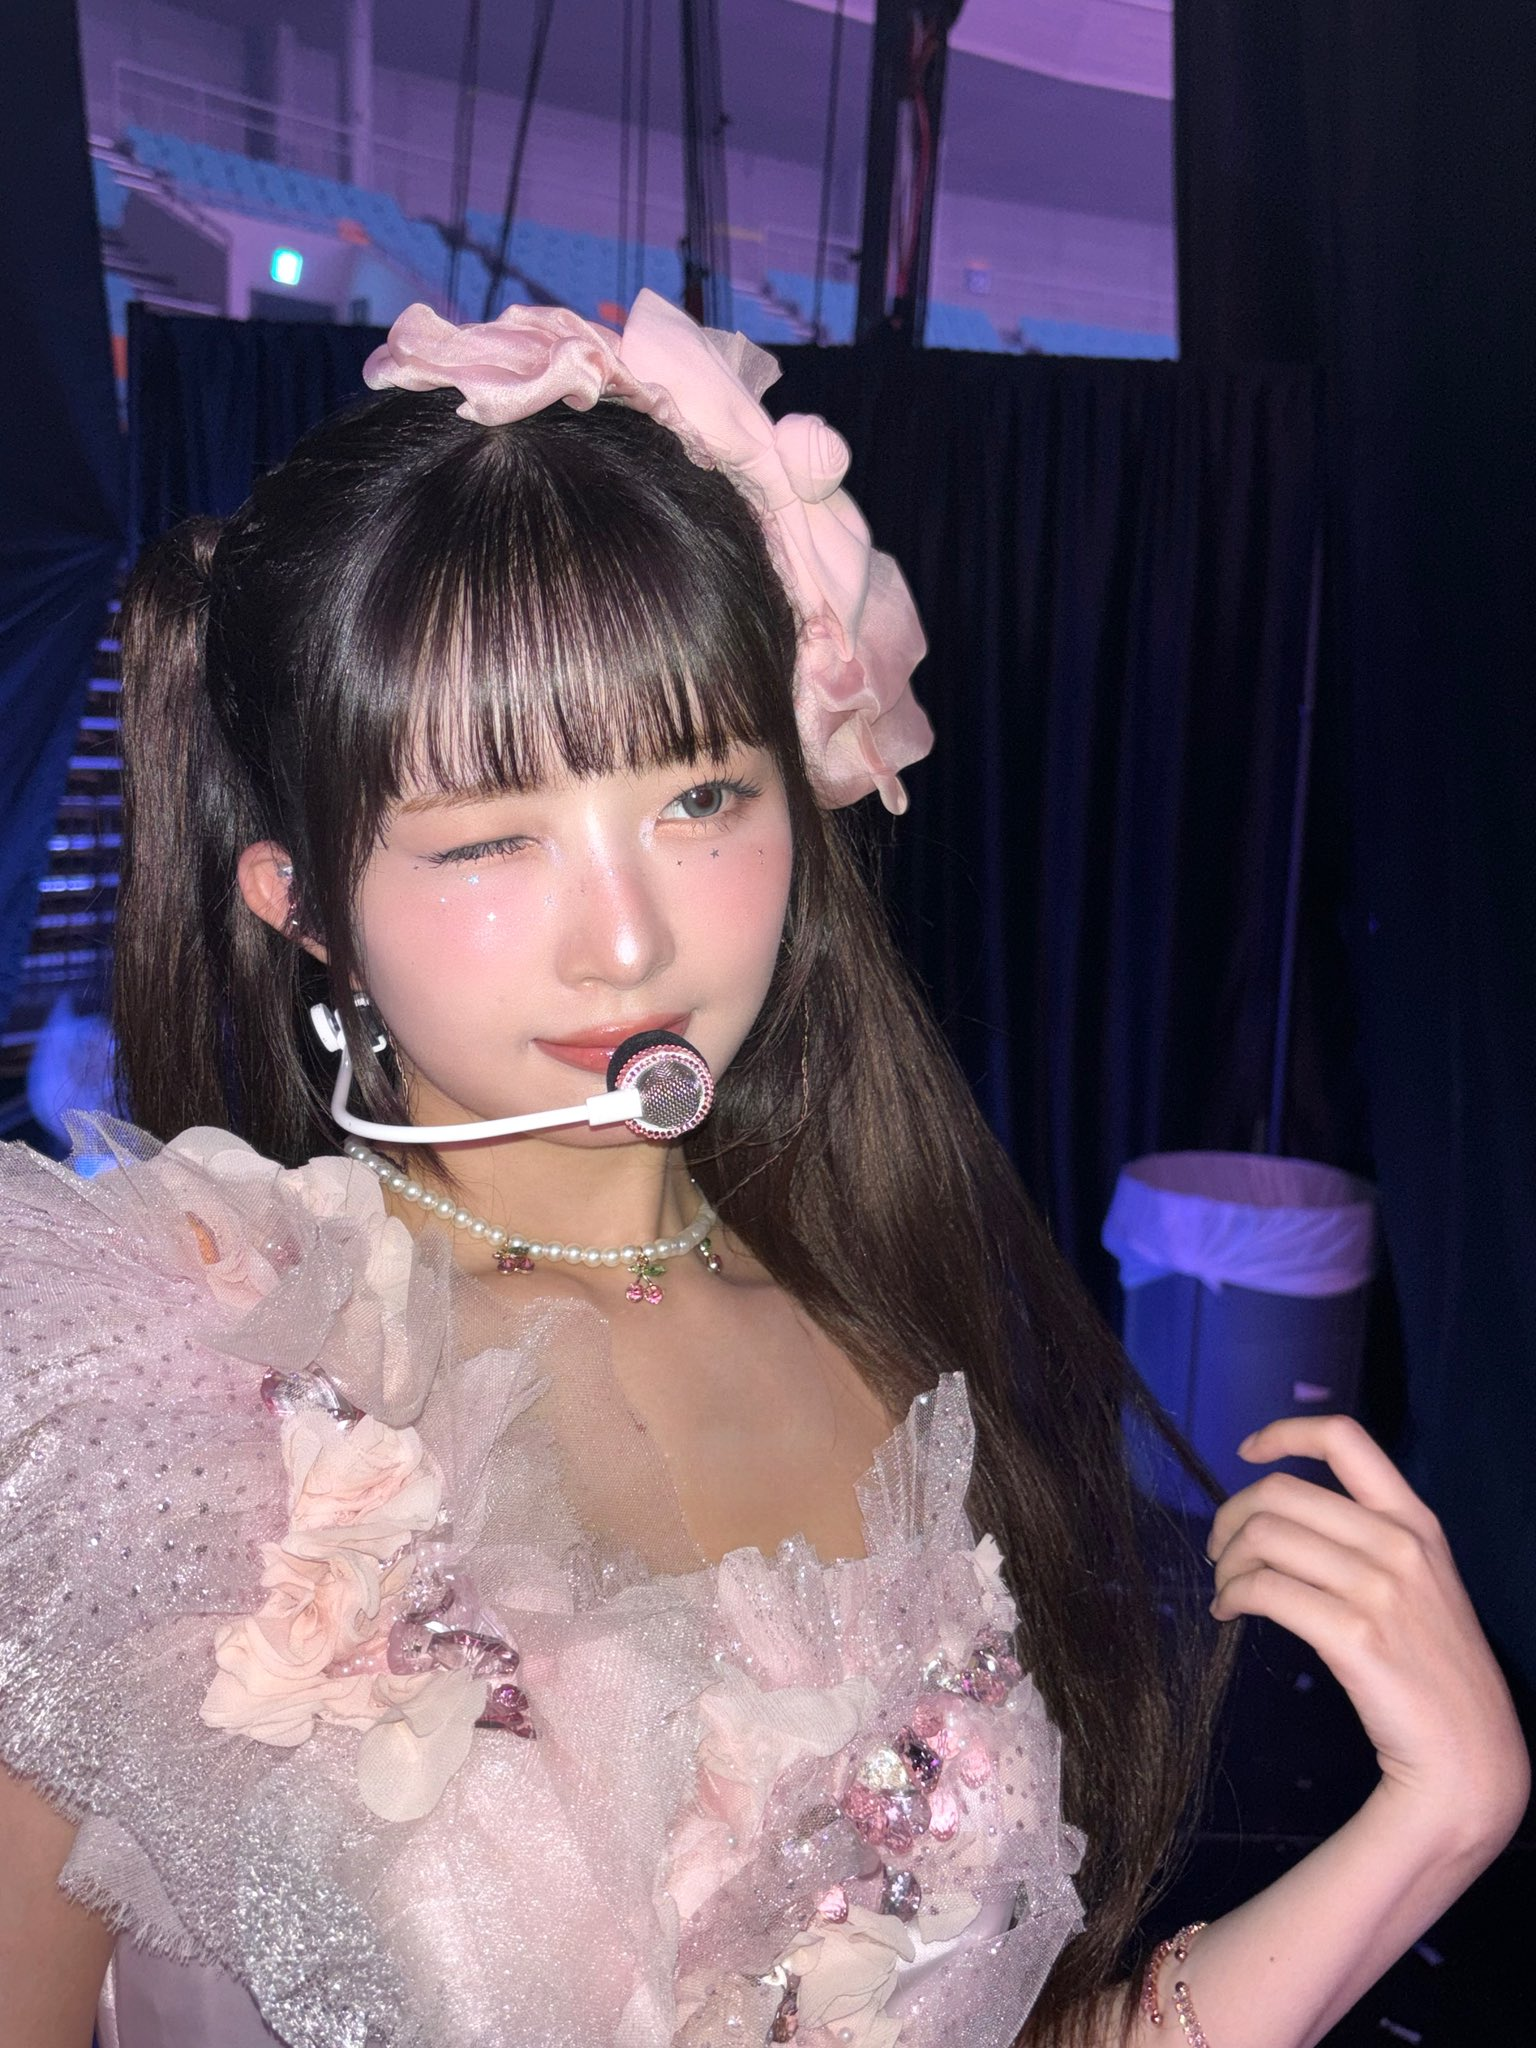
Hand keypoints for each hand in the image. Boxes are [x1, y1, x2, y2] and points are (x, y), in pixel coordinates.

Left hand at [1207, 1415, 1529, 1856]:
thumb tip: (1287, 1515)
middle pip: (1280, 1491)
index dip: (1284, 1433)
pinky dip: (1230, 1596)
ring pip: (1264, 1537)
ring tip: (1224, 1589)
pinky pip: (1264, 1590)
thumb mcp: (1420, 1582)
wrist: (1472, 1758)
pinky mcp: (1355, 1636)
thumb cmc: (1435, 1669)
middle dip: (1231, 1515)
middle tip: (1217, 1550)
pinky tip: (1227, 1613)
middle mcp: (1400, 1544)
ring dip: (1226, 1562)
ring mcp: (1379, 1589)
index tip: (1246, 1451)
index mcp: (1416, 1521)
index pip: (1345, 1438)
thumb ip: (1368, 1540)